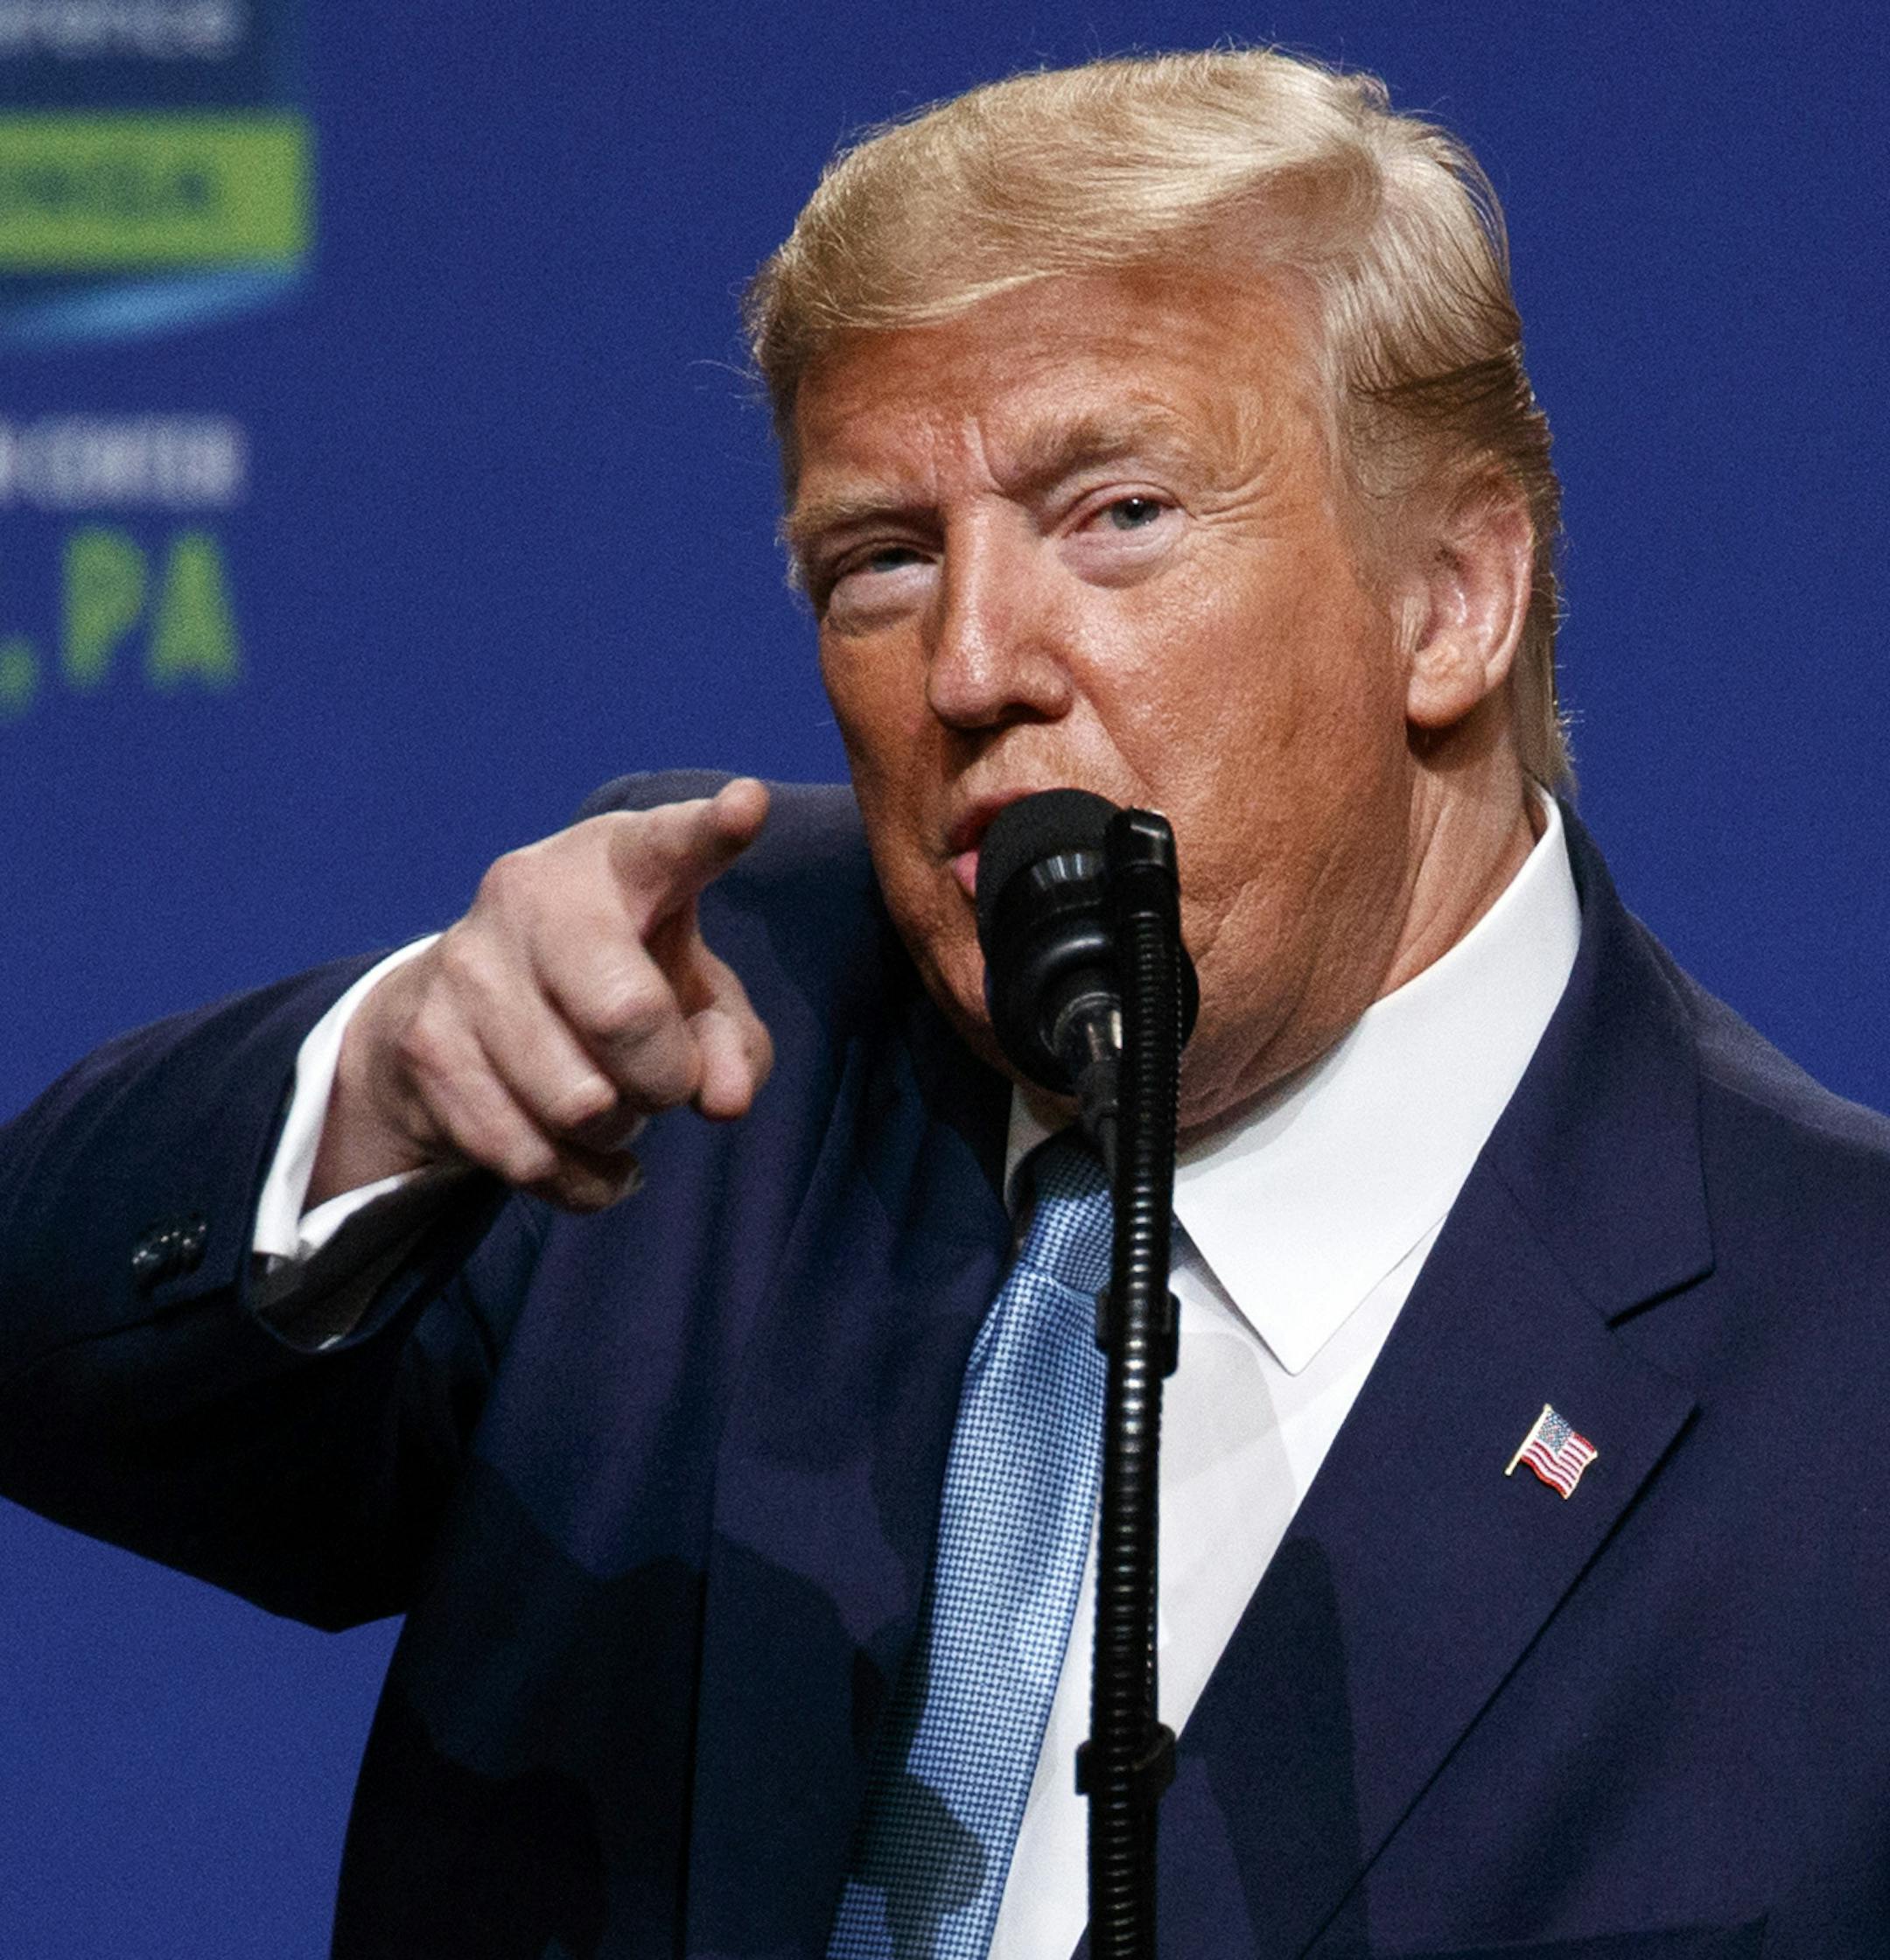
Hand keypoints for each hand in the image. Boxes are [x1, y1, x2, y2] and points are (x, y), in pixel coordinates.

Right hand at [309, 779, 773, 1212]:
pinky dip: (577, 1179)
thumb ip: (734, 1044)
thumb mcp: (692, 1001)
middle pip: (628, 1017)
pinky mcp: (427, 1046)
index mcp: (616, 861)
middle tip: (662, 1082)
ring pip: (579, 1105)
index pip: (669, 844)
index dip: (712, 830)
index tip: (749, 807)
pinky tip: (581, 1154)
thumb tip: (724, 1100)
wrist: (457, 1009)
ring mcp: (467, 967)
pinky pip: (529, 1156)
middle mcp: (531, 894)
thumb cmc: (614, 988)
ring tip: (608, 1105)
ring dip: (615, 1133)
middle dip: (664, 1079)